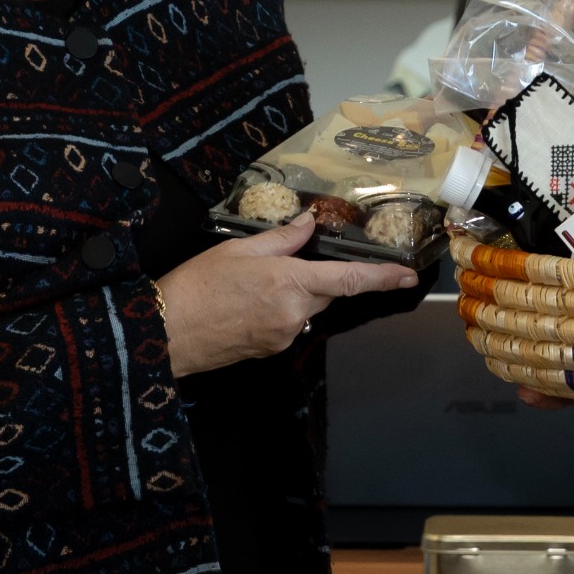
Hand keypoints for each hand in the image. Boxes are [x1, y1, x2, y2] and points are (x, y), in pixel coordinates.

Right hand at [153, 214, 416, 376]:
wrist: (165, 333)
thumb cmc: (196, 285)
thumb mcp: (238, 249)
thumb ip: (282, 239)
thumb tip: (308, 223)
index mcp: (290, 283)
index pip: (349, 279)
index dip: (382, 277)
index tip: (407, 275)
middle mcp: (294, 314)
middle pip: (327, 292)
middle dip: (317, 276)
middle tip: (283, 264)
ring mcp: (283, 336)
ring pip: (307, 308)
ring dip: (293, 293)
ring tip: (252, 284)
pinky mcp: (271, 350)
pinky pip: (288, 323)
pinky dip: (279, 309)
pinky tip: (247, 303)